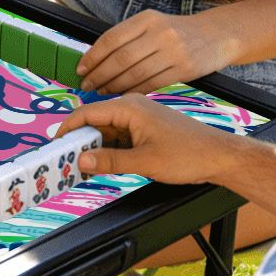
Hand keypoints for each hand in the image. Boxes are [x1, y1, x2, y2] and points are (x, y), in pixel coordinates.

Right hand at [58, 94, 239, 186]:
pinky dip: (108, 150)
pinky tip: (102, 165)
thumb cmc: (189, 154)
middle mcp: (131, 107)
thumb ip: (109, 161)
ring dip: (93, 148)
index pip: (85, 113)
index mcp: (129, 107)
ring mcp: (138, 118)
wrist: (220, 156)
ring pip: (104, 131)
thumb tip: (80, 161)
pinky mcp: (144, 129)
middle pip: (93, 122)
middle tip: (65, 162)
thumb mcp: (144, 162)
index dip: (67, 130)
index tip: (55, 147)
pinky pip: (117, 137)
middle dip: (78, 142)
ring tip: (82, 167)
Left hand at [77, 10, 233, 94]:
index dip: (92, 57)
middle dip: (99, 75)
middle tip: (86, 85)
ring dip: (114, 86)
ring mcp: (174, 51)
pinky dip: (133, 91)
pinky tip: (122, 95)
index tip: (80, 69)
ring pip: (135, 74)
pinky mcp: (185, 69)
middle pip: (121, 59)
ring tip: (101, 91)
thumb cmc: (175, 32)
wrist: (217, 35)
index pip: (111, 39)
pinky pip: (152, 84)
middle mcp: (160, 33)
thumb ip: (127, 38)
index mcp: (147, 19)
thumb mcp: (152, 24)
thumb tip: (93, 59)